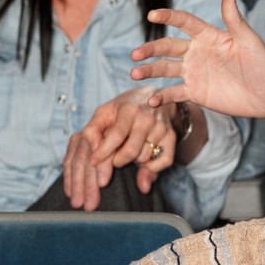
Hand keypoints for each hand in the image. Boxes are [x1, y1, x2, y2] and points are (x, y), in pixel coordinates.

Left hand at [63, 87, 176, 209]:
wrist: (153, 97)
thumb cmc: (124, 108)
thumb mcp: (103, 113)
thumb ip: (92, 133)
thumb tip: (94, 161)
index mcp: (129, 110)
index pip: (116, 136)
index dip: (103, 152)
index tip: (93, 162)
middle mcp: (148, 118)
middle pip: (131, 151)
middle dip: (118, 161)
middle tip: (114, 159)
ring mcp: (161, 128)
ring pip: (145, 158)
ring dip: (134, 162)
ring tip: (129, 152)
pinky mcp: (171, 136)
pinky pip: (164, 161)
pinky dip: (152, 168)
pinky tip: (144, 161)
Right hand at [130, 0, 264, 118]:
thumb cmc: (263, 64)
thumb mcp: (249, 40)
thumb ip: (235, 20)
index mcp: (208, 36)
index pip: (183, 22)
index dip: (168, 16)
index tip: (152, 15)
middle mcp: (197, 53)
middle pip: (167, 47)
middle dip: (150, 49)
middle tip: (135, 54)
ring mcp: (194, 73)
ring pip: (165, 69)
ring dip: (149, 71)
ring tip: (135, 74)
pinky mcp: (196, 92)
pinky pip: (174, 93)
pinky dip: (162, 96)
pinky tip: (151, 100)